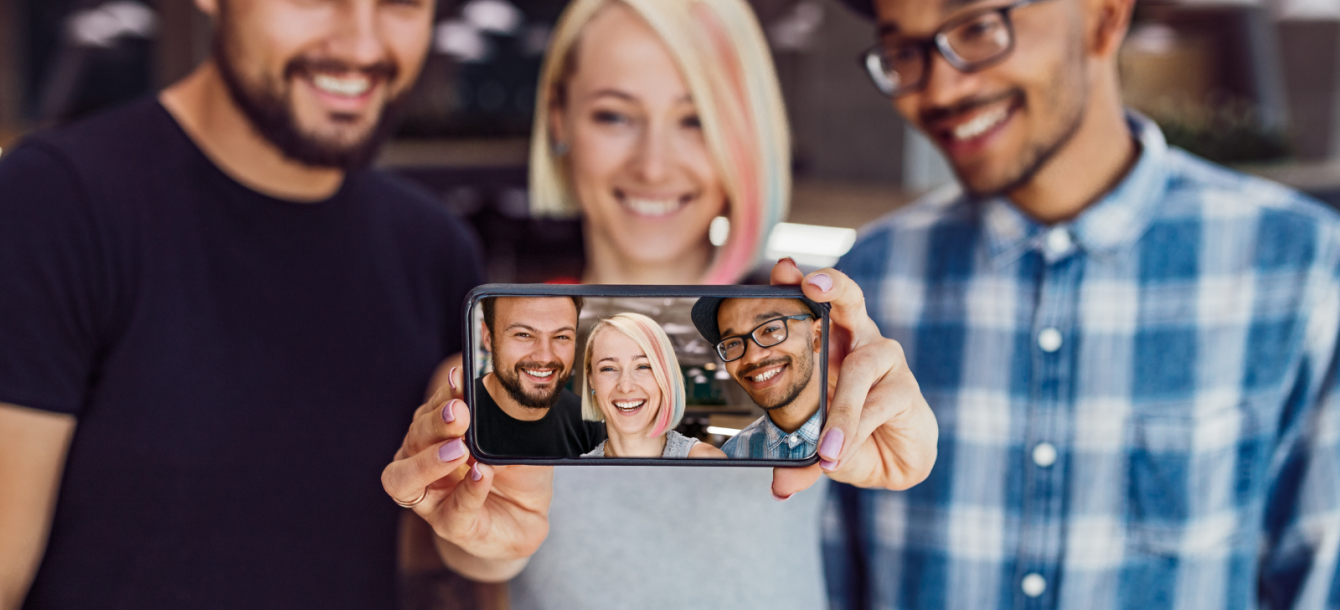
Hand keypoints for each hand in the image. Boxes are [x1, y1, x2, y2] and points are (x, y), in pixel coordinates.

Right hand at [381, 366, 552, 578]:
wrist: (527, 517)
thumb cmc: (515, 472)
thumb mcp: (517, 438)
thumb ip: (504, 419)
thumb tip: (497, 397)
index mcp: (434, 435)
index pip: (430, 410)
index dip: (444, 394)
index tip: (460, 378)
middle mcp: (420, 463)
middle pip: (413, 439)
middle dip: (435, 423)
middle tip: (459, 413)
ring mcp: (429, 497)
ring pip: (404, 479)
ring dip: (429, 461)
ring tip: (460, 449)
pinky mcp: (449, 526)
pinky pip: (452, 510)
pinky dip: (468, 490)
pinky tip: (482, 475)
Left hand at [769, 259, 937, 497]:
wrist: (894, 460)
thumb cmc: (849, 434)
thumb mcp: (815, 446)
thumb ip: (798, 462)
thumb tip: (780, 488)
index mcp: (829, 343)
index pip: (814, 305)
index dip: (798, 283)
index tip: (783, 268)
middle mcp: (859, 342)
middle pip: (851, 302)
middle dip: (833, 288)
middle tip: (813, 285)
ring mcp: (885, 362)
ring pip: (860, 367)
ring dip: (840, 412)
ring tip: (825, 450)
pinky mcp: (906, 389)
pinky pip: (876, 406)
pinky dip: (854, 433)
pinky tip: (840, 453)